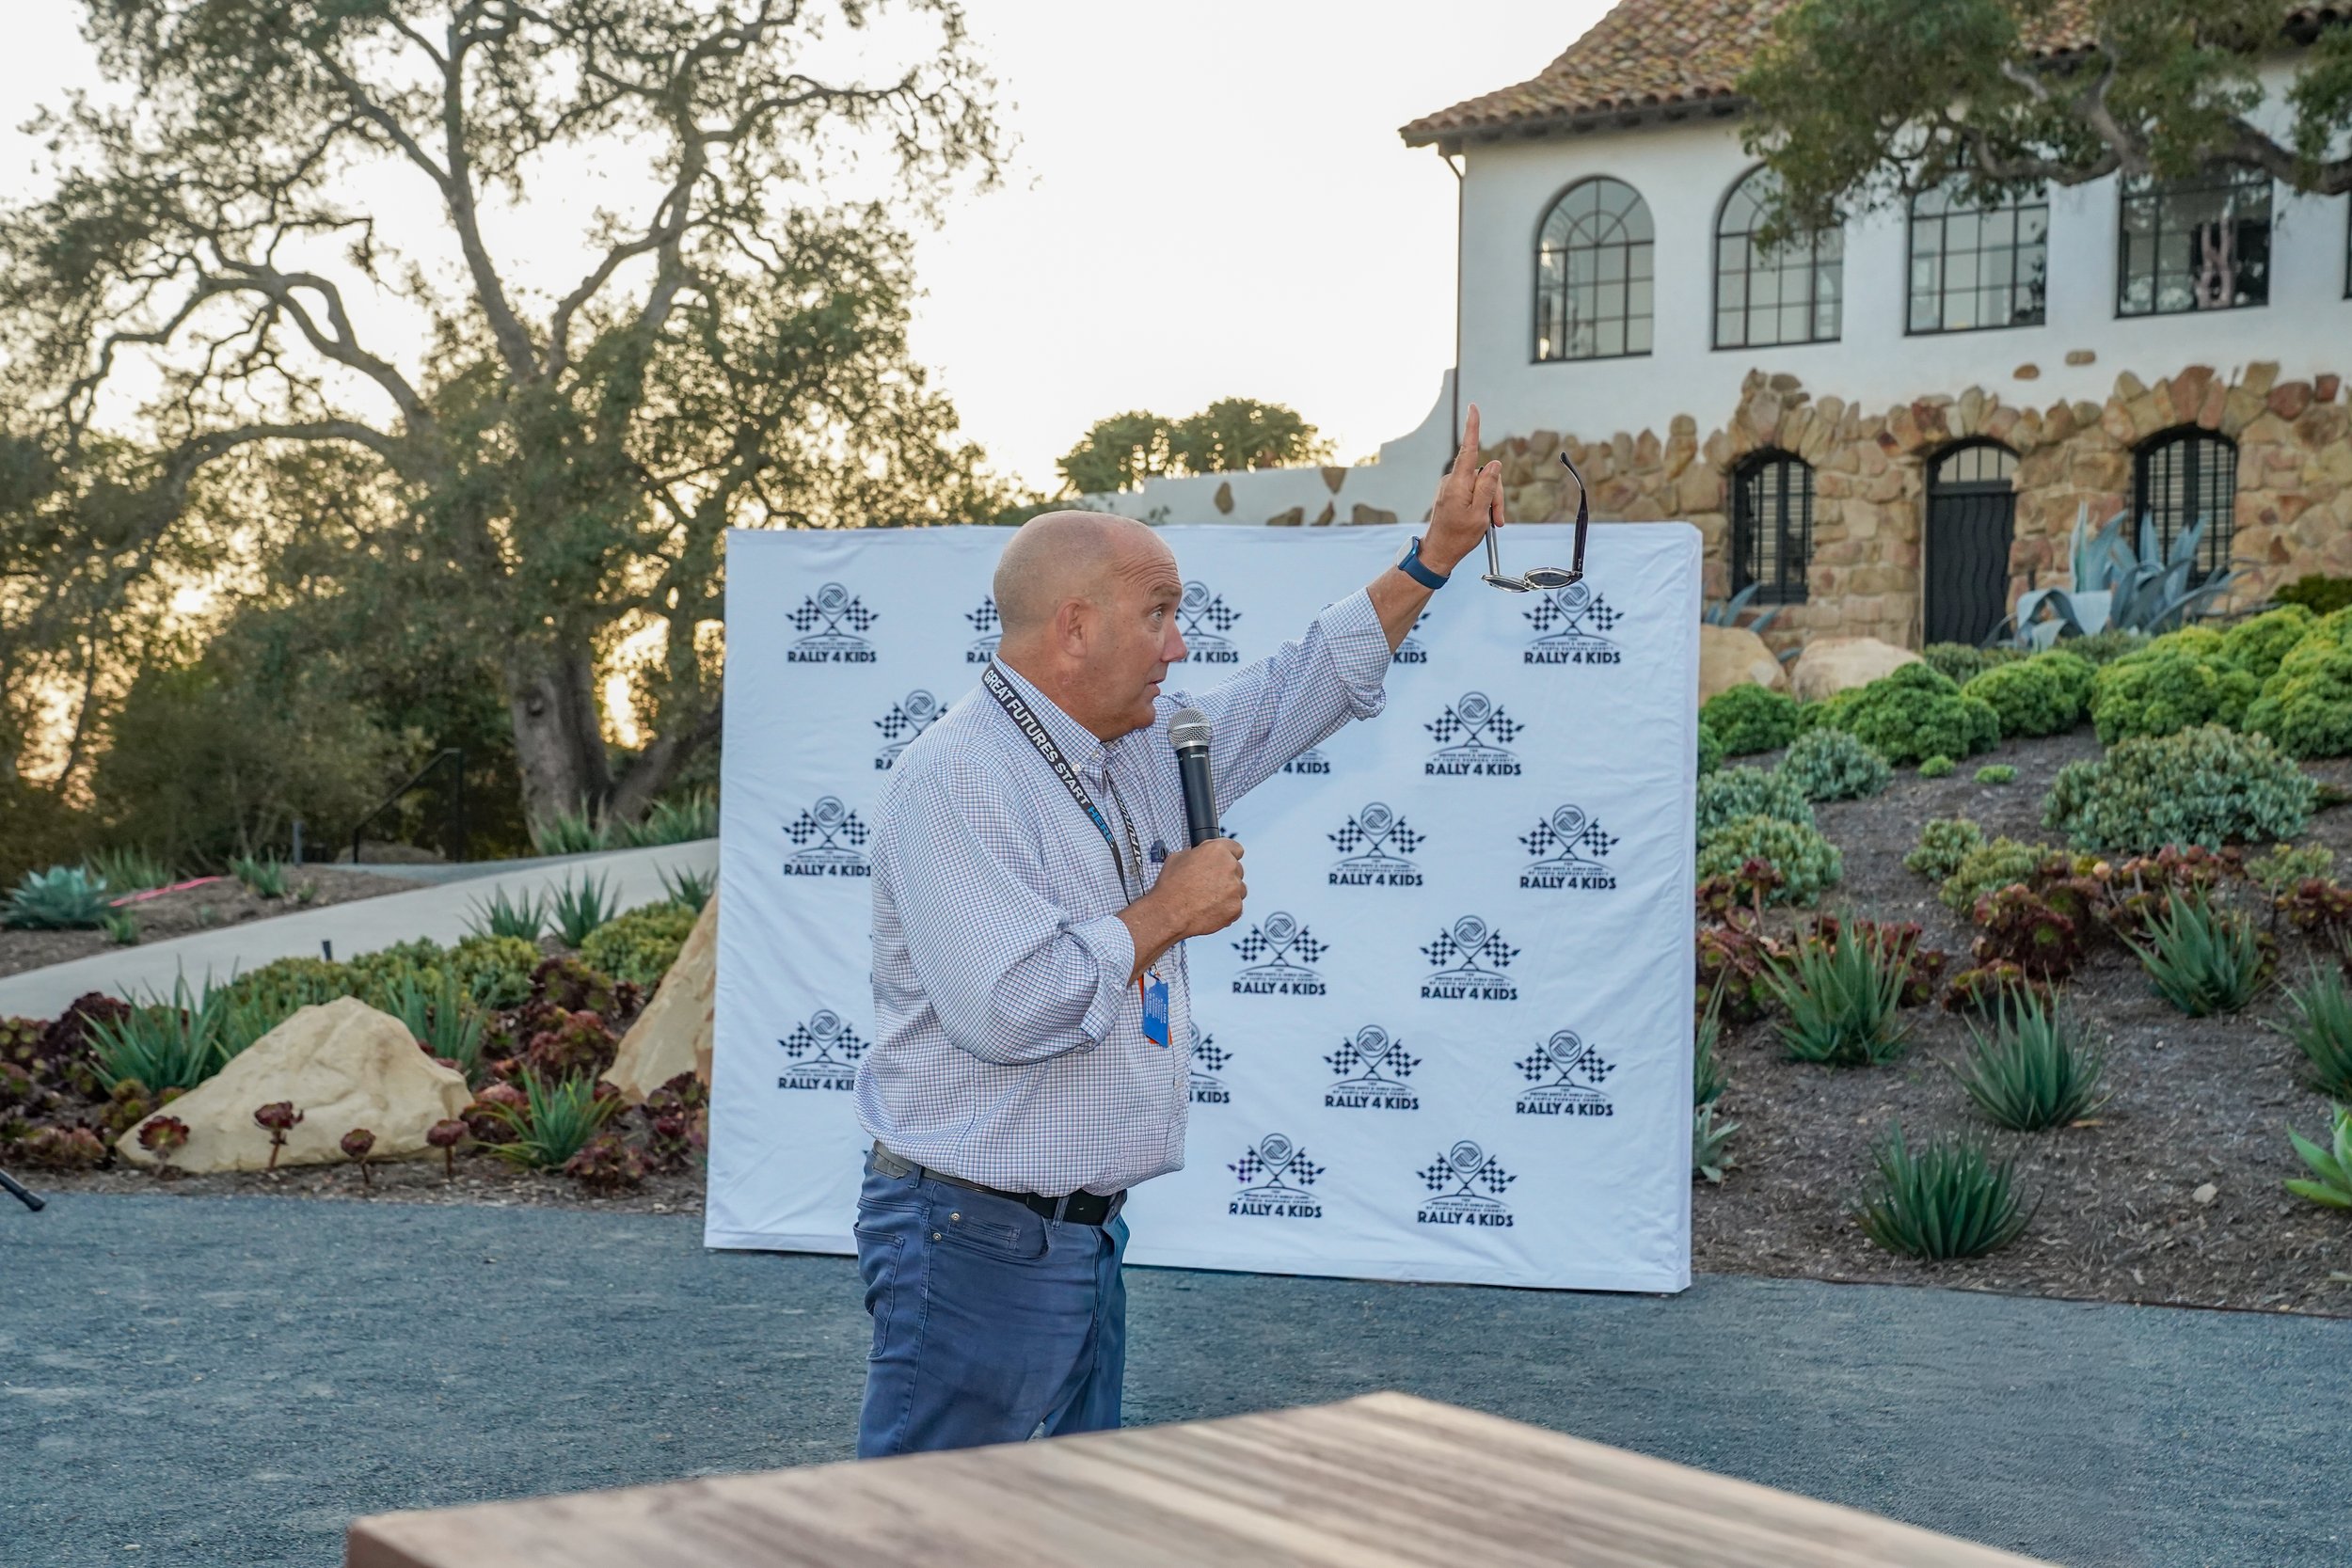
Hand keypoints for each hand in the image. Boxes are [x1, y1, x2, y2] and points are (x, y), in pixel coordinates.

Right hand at [1150, 837, 1246, 938]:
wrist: (1168, 914)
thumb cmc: (1170, 887)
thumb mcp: (1177, 858)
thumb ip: (1196, 854)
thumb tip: (1199, 856)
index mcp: (1217, 850)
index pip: (1235, 848)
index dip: (1228, 855)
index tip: (1223, 862)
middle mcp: (1229, 867)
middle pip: (1237, 869)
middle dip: (1225, 876)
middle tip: (1208, 884)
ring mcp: (1235, 888)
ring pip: (1238, 889)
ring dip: (1228, 893)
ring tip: (1207, 899)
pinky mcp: (1236, 907)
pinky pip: (1236, 906)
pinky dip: (1226, 909)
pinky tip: (1210, 909)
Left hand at [1423, 403, 1503, 574]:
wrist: (1439, 552)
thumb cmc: (1458, 537)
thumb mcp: (1480, 514)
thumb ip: (1488, 486)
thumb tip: (1494, 464)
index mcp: (1458, 483)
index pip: (1468, 450)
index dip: (1472, 427)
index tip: (1472, 407)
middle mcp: (1452, 480)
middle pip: (1484, 474)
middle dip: (1495, 494)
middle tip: (1498, 519)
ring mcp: (1451, 486)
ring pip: (1481, 484)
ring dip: (1490, 501)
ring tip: (1490, 523)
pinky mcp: (1452, 493)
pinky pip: (1473, 491)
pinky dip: (1482, 503)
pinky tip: (1481, 519)